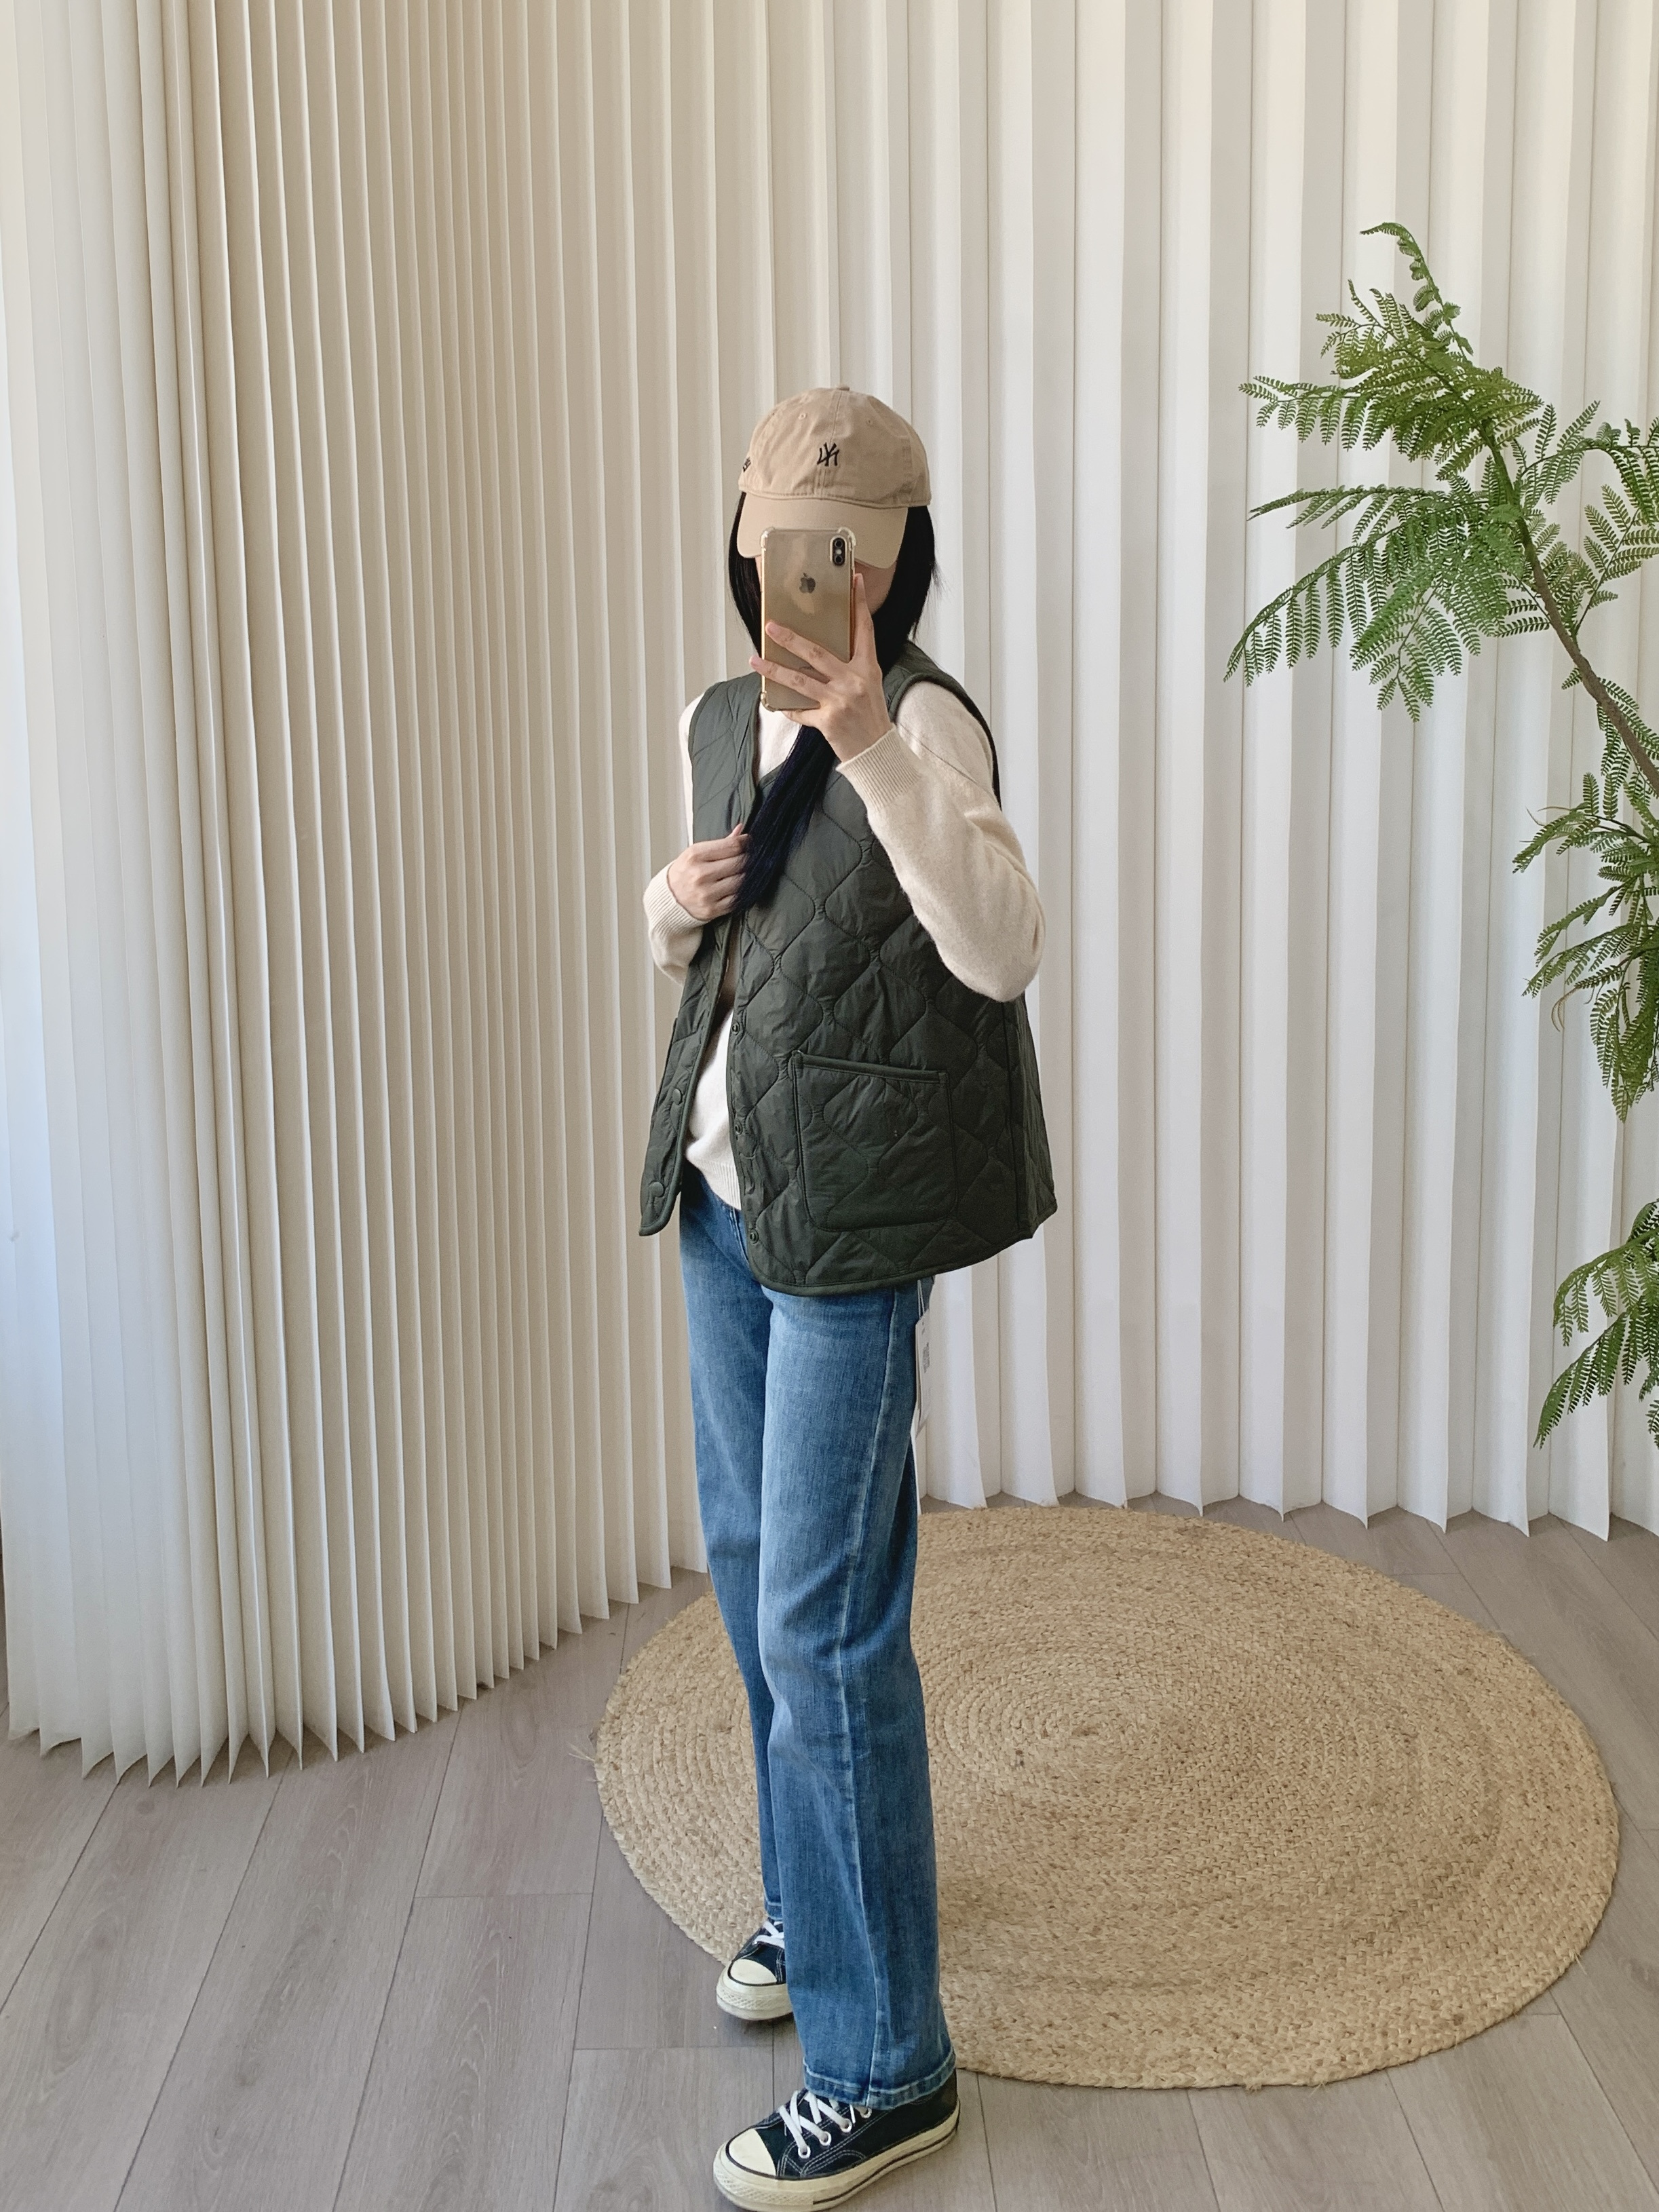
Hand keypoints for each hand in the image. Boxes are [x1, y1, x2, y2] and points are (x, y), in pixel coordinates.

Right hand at [666, 826, 747, 920]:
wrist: (669, 898)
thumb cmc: (684, 873)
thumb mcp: (695, 853)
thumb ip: (720, 843)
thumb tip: (740, 830)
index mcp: (695, 856)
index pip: (731, 846)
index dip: (745, 843)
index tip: (749, 842)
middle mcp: (700, 874)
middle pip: (739, 863)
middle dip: (748, 859)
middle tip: (750, 857)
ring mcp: (706, 893)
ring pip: (741, 881)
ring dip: (747, 876)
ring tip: (744, 872)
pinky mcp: (712, 909)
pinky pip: (738, 899)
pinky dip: (743, 892)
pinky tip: (740, 887)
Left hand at [751, 572, 891, 761]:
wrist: (877, 753)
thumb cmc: (871, 718)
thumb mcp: (868, 686)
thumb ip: (849, 668)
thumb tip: (819, 653)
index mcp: (867, 669)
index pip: (864, 630)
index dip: (860, 604)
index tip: (854, 581)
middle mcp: (853, 682)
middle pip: (817, 653)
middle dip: (791, 638)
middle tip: (771, 626)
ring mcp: (840, 701)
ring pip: (799, 680)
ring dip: (774, 670)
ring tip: (755, 660)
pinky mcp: (828, 721)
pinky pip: (800, 711)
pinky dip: (787, 707)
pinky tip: (774, 702)